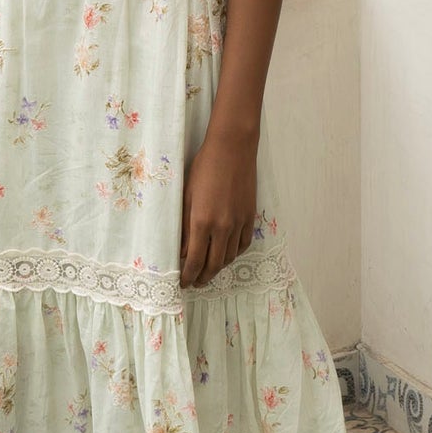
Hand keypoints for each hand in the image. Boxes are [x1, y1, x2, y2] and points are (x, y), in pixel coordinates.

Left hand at [180, 130, 257, 286]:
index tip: (182, 283)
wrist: (232, 149)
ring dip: (218, 268)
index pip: (194, 261)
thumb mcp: (186, 196)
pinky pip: (243, 244)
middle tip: (194, 283)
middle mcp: (222, 227)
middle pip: (213, 265)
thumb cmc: (203, 168)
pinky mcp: (250, 217)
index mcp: (201, 222)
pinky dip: (234, 253)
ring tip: (208, 270)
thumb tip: (181, 250)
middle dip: (202, 278)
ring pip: (230, 257)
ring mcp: (239, 223)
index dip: (188, 276)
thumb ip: (183, 226)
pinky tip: (226, 253)